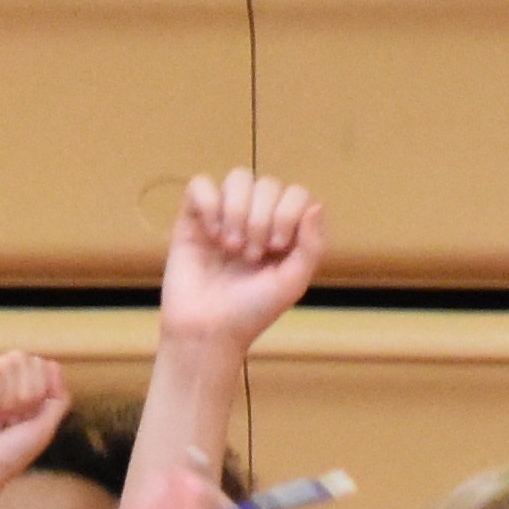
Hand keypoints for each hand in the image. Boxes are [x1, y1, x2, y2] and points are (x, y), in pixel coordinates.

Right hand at [0, 351, 72, 500]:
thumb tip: (53, 364)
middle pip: (24, 359)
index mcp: (3, 388)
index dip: (37, 394)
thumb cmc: (3, 460)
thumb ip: (57, 396)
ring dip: (8, 402)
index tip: (18, 422)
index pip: (34, 365)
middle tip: (3, 423)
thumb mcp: (43, 427)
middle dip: (26, 395)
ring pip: (11, 363)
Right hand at [158, 168, 325, 349]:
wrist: (206, 331)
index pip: (296, 193)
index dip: (288, 213)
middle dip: (261, 218)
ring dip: (236, 210)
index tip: (276, 248)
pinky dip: (208, 204)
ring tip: (230, 245)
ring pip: (238, 178)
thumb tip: (315, 205)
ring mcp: (224, 215)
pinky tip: (209, 233)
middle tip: (250, 255)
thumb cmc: (251, 312)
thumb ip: (312, 246)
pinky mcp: (193, 218)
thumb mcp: (292, 282)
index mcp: (283, 230)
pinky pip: (201, 185)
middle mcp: (255, 217)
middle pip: (267, 183)